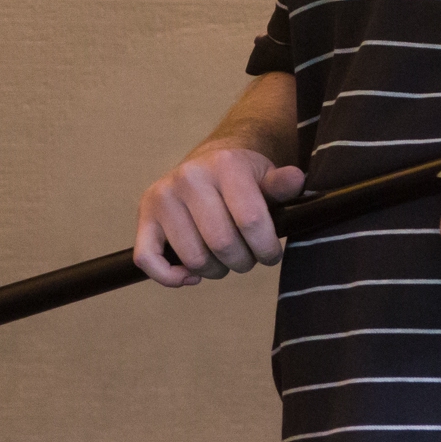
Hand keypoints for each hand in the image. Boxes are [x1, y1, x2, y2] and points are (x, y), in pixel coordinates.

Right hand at [134, 145, 306, 287]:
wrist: (209, 163)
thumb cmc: (242, 178)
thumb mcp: (266, 176)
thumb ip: (280, 185)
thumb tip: (296, 179)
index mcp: (225, 165)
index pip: (251, 221)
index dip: (266, 248)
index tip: (270, 254)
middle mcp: (190, 176)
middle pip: (222, 244)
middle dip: (242, 261)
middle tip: (248, 257)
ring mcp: (163, 195)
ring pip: (193, 258)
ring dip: (215, 271)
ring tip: (224, 259)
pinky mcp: (144, 215)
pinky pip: (148, 259)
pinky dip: (170, 277)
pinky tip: (191, 275)